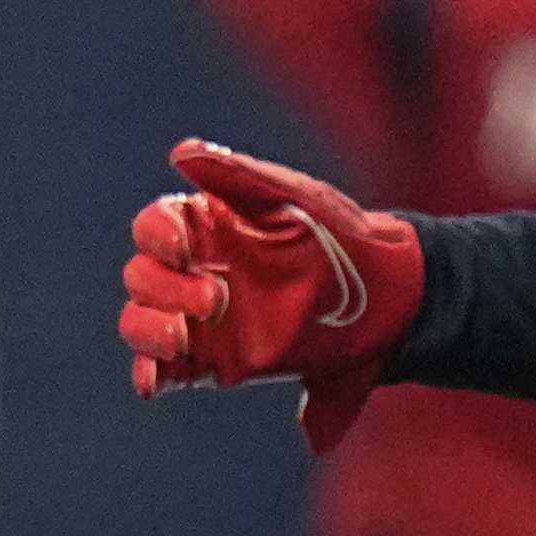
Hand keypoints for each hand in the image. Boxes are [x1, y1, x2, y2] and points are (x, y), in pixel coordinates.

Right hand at [122, 138, 423, 452]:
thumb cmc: (341, 236)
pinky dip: (149, 375)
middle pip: (144, 278)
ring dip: (148, 331)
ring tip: (180, 337)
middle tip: (217, 300)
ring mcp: (202, 320)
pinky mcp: (217, 361)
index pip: (154, 229)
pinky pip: (166, 370)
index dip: (156, 236)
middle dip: (166, 289)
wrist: (393, 299)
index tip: (182, 247)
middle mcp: (194, 272)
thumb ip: (238, 175)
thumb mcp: (293, 196)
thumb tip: (181, 153)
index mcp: (204, 229)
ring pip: (142, 322)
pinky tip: (152, 381)